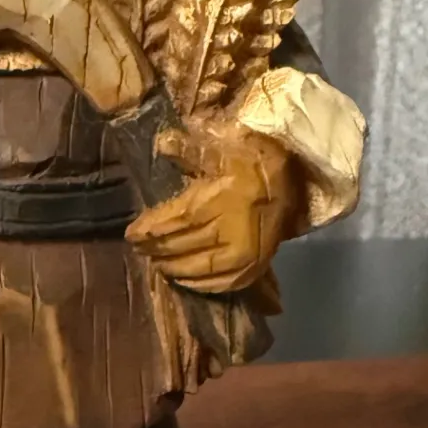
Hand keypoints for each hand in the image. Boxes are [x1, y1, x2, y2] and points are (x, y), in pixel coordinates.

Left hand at [125, 124, 292, 293]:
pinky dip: (200, 284)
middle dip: (157, 249)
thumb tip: (161, 142)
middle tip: (138, 249)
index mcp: (220, 202)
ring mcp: (246, 254)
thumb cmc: (254, 160)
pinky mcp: (256, 266)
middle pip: (183, 246)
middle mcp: (231, 233)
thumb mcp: (222, 148)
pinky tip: (184, 280)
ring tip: (157, 264)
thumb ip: (189, 149)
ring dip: (174, 268)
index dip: (150, 230)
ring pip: (199, 268)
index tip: (131, 233)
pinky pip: (223, 283)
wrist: (296, 177)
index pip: (175, 221)